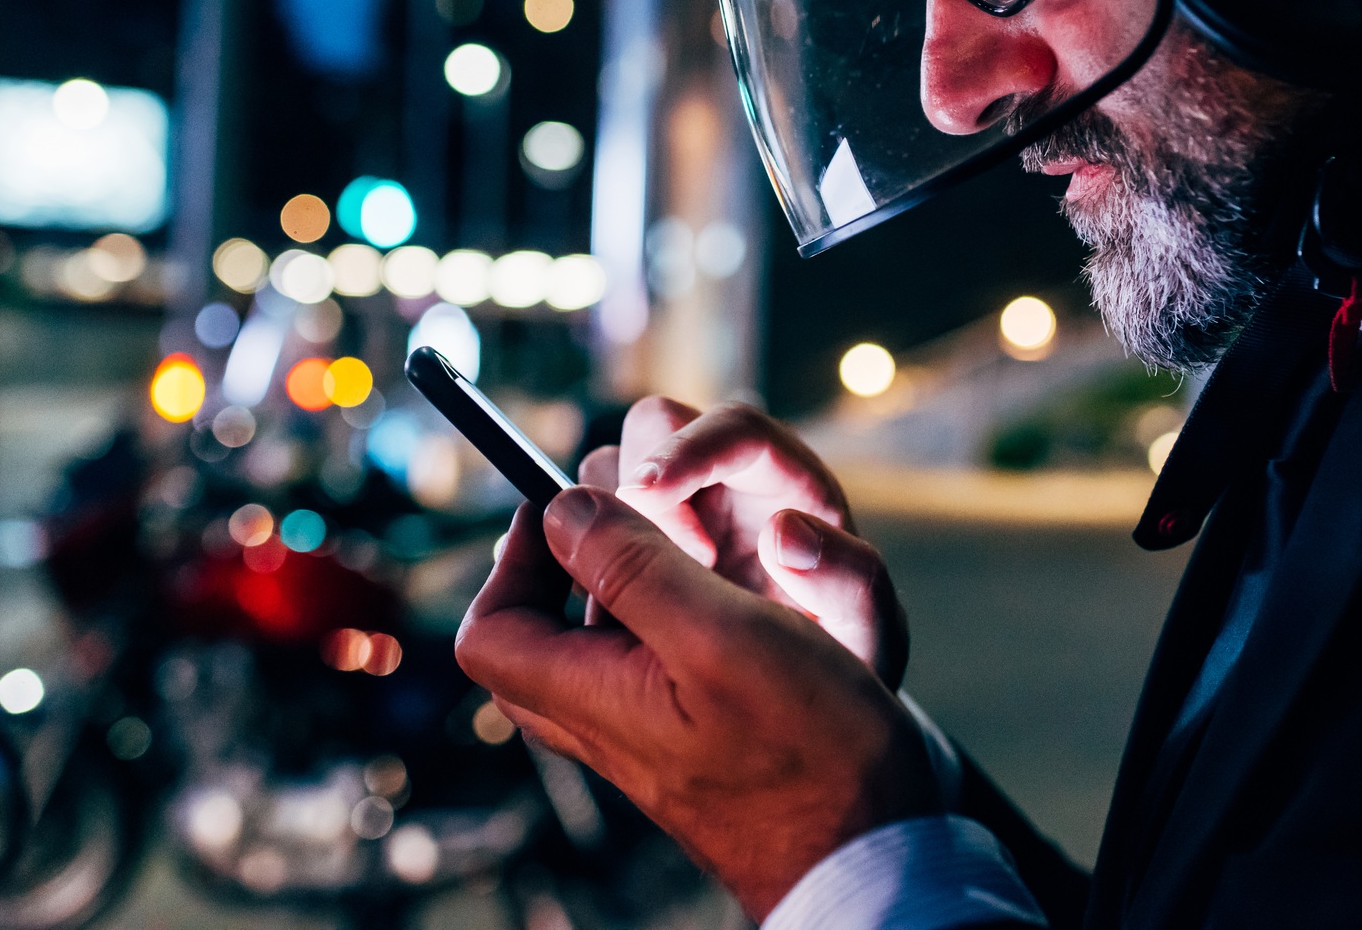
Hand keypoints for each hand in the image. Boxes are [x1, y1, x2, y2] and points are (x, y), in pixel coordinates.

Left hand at [456, 489, 938, 919]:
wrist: (873, 854)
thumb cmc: (806, 753)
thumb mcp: (718, 635)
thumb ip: (633, 568)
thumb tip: (564, 508)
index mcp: (590, 699)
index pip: (488, 632)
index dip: (513, 559)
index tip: (570, 508)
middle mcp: (608, 724)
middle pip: (538, 635)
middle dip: (570, 564)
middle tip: (625, 519)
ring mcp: (653, 738)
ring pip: (602, 645)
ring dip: (633, 584)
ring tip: (690, 545)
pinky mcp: (700, 742)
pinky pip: (657, 666)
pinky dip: (680, 616)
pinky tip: (738, 597)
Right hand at [578, 396, 909, 687]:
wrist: (817, 710)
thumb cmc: (850, 661)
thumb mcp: (868, 635)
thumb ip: (849, 584)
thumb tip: (787, 531)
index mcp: (794, 485)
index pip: (737, 428)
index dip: (689, 448)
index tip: (647, 491)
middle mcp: (733, 483)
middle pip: (658, 425)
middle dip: (637, 481)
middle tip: (657, 567)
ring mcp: (682, 510)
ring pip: (613, 469)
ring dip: (608, 522)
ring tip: (643, 605)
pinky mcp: (642, 547)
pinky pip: (591, 526)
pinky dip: (586, 558)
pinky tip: (615, 621)